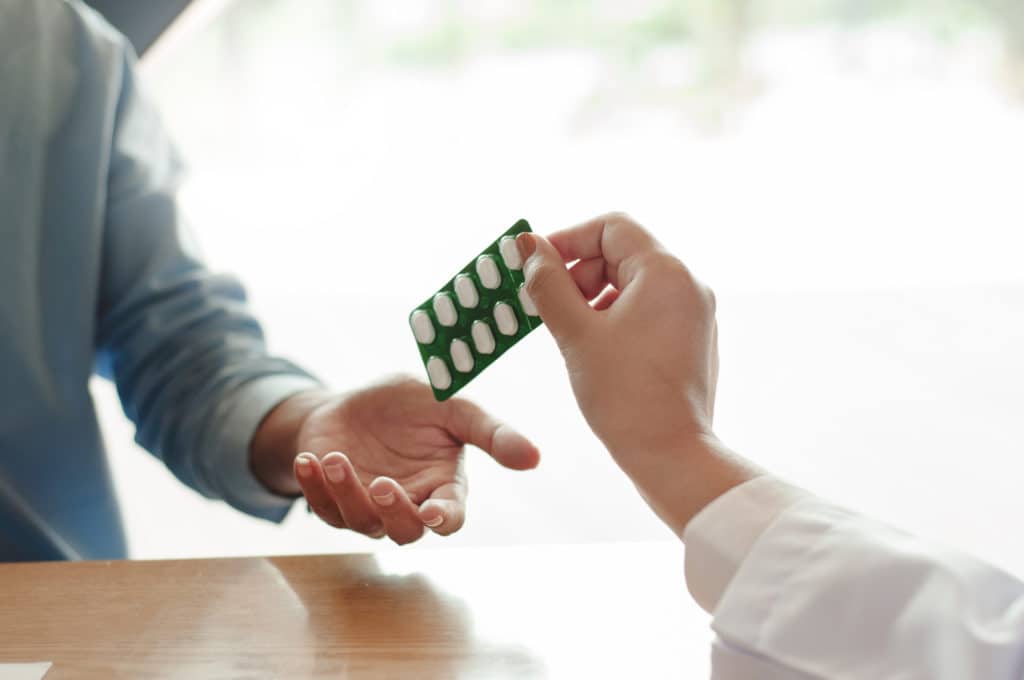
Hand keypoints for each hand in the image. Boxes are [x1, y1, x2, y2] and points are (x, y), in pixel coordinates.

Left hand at [253, 377, 538, 544]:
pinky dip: (314, 487)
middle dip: (394, 512)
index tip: (434, 511)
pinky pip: (324, 508)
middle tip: (382, 482)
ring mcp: (370, 508)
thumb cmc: (408, 404)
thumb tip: (535, 458)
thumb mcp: (450, 406)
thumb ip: (490, 432)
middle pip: (406, 532)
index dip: (444, 519)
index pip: (451, 517)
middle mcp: (409, 504)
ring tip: (334, 458)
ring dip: (346, 494)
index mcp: (443, 485)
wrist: (352, 403)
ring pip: (362, 523)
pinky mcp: (334, 504)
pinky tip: (310, 460)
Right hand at [516, 213, 756, 532]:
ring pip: (632, 284)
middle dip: (579, 273)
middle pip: (622, 253)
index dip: (568, 239)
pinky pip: (646, 311)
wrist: (671, 456)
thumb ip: (548, 283)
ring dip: (592, 297)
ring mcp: (694, 314)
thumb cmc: (625, 396)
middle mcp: (688, 286)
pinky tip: (591, 349)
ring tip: (566, 332)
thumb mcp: (576, 333)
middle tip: (545, 305)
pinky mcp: (691, 341)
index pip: (611, 227)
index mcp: (667, 273)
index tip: (535, 265)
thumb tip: (528, 245)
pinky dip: (613, 318)